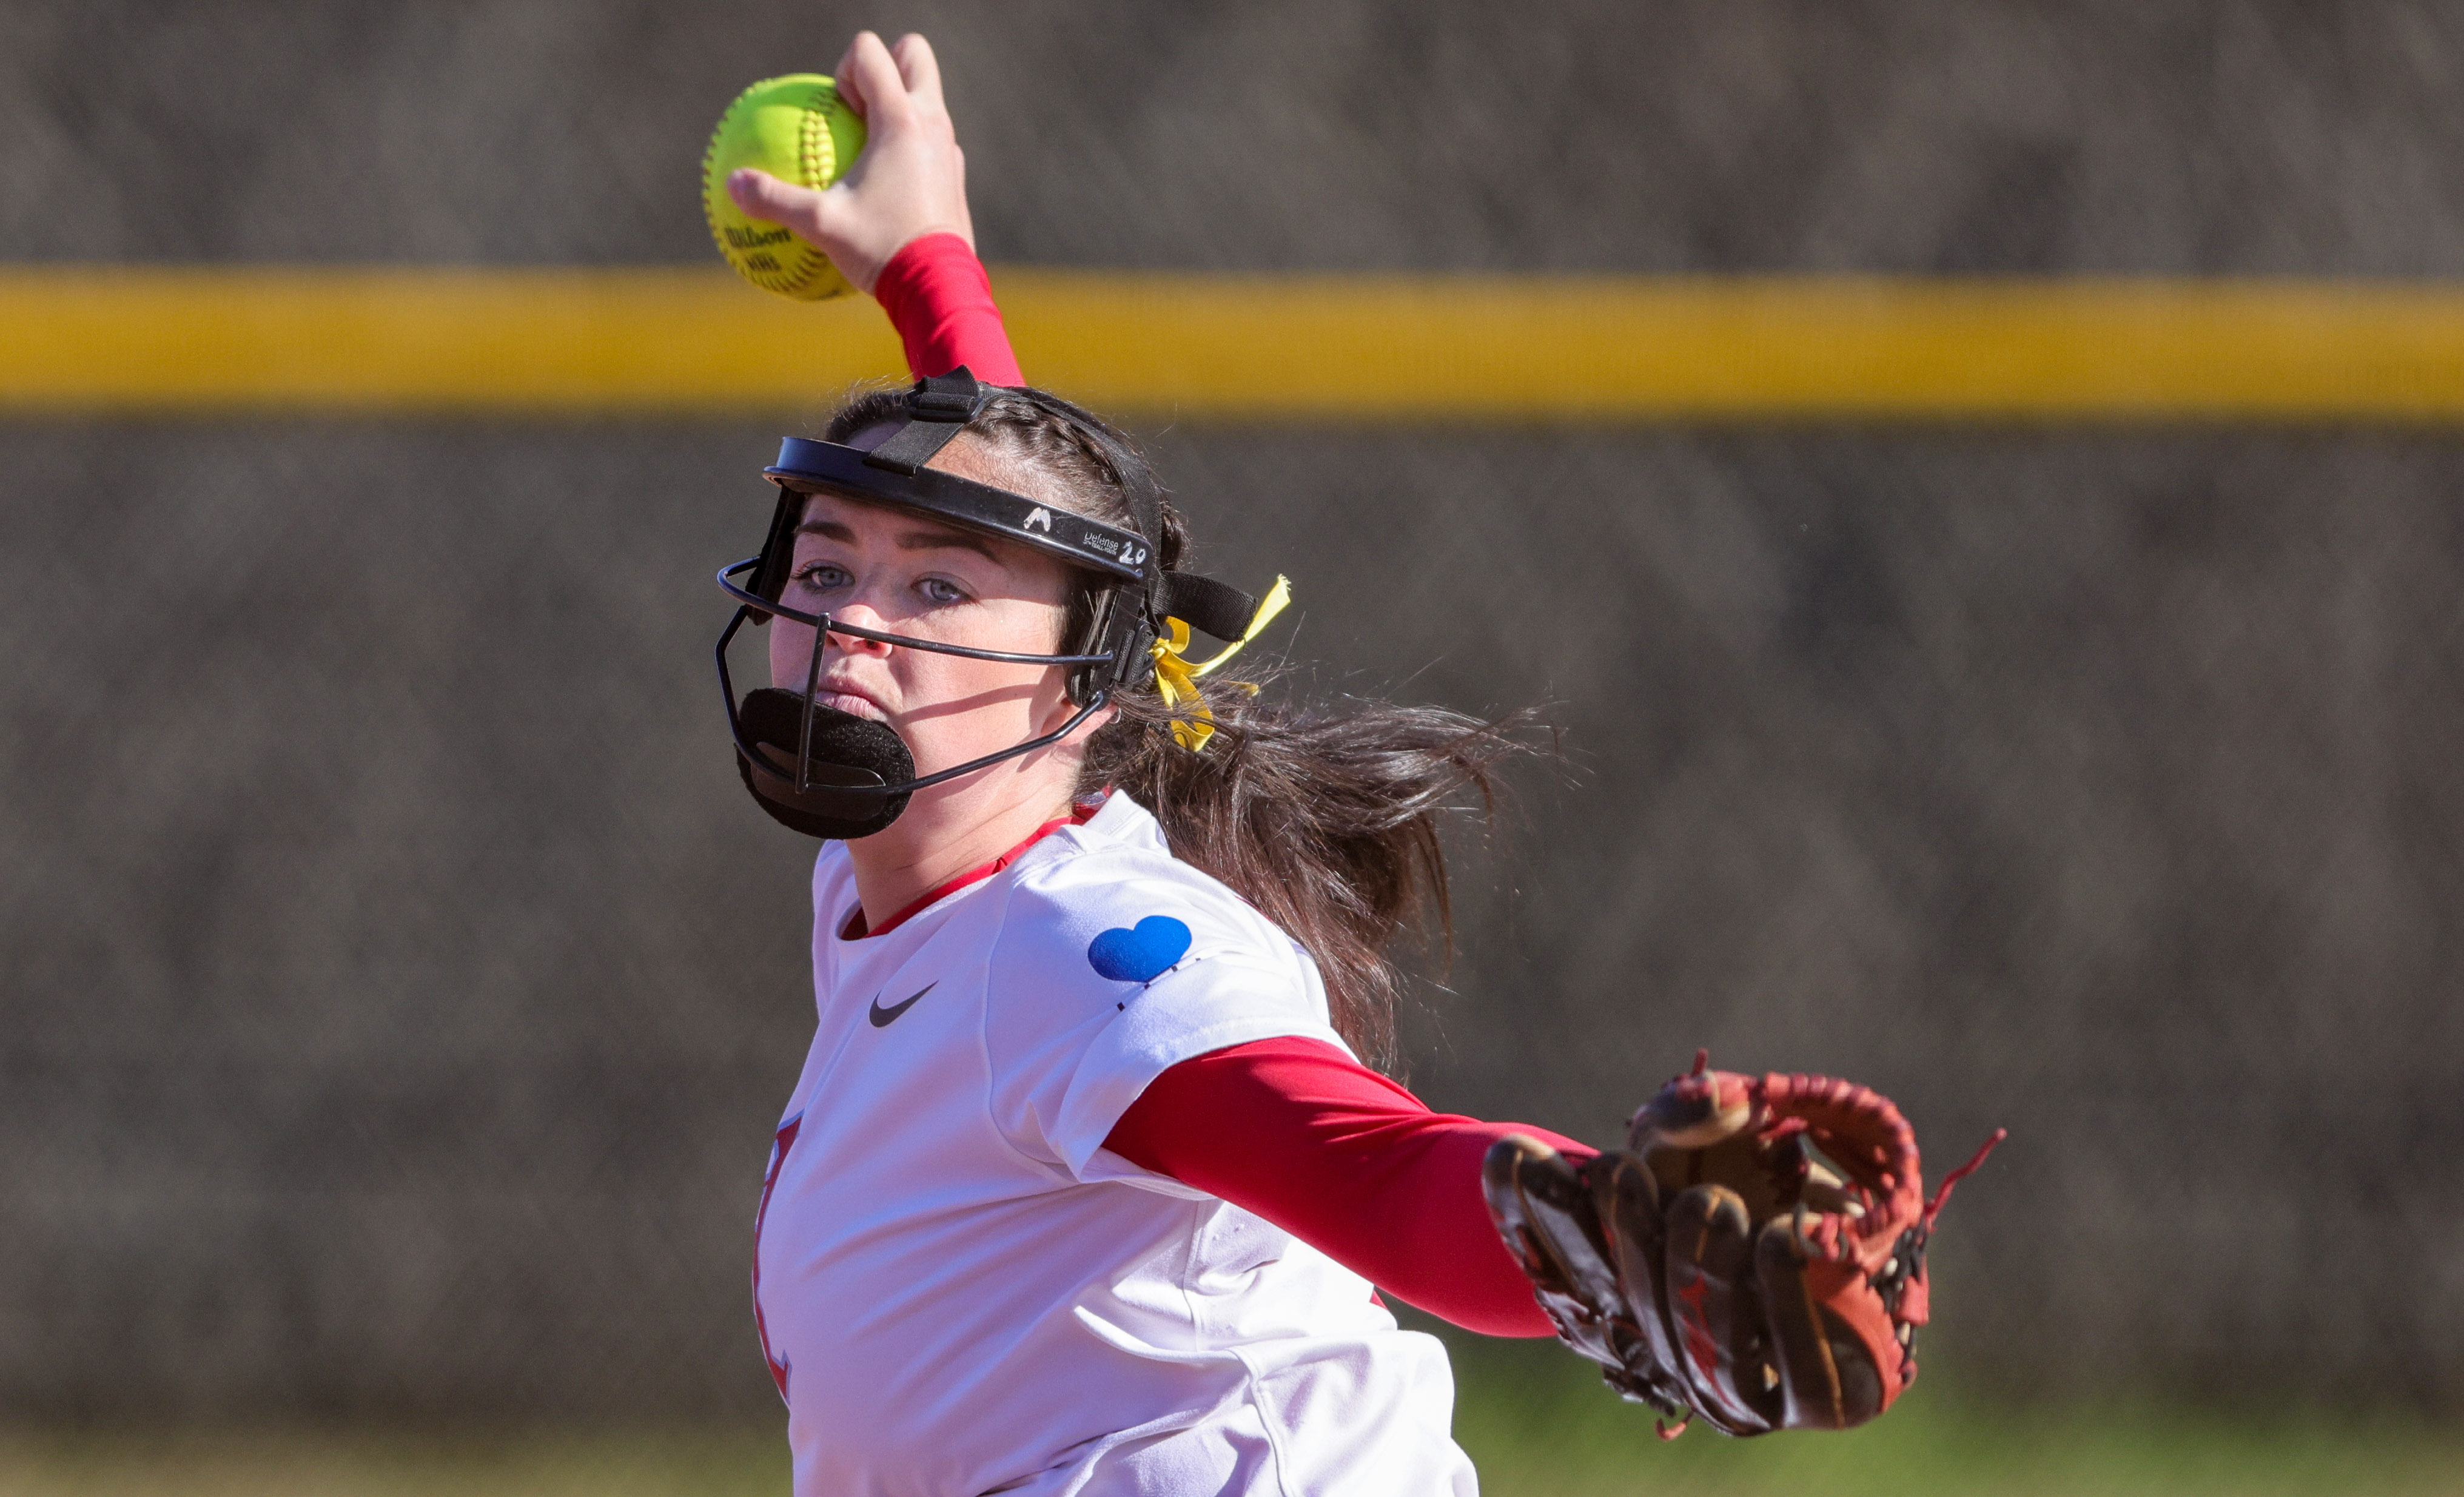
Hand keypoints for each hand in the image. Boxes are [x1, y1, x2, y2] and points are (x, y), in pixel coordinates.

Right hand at [725, 31, 974, 295]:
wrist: (938, 288)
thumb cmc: (881, 250)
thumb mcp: (820, 225)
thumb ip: (774, 198)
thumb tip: (732, 184)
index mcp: (900, 119)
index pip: (871, 53)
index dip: (845, 66)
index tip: (837, 106)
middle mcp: (932, 123)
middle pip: (913, 54)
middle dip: (886, 63)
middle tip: (858, 103)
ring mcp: (948, 149)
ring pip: (926, 99)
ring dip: (897, 106)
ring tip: (865, 143)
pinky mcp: (954, 177)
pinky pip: (929, 142)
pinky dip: (907, 147)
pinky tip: (883, 182)